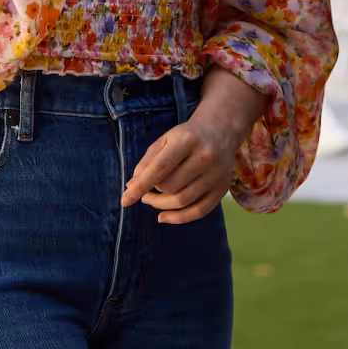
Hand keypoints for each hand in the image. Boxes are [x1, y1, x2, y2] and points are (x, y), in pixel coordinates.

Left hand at [121, 67, 265, 223]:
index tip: (125, 200)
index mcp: (187, 140)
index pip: (160, 167)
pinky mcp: (222, 188)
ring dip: (161, 205)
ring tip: (150, 200)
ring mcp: (216, 174)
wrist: (221, 130)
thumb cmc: (187, 135)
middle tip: (144, 191)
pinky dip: (179, 218)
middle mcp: (205, 157)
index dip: (141, 185)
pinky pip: (199, 211)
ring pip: (183, 200)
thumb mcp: (165, 139)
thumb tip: (132, 186)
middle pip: (170, 186)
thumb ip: (148, 161)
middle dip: (152, 192)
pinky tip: (164, 217)